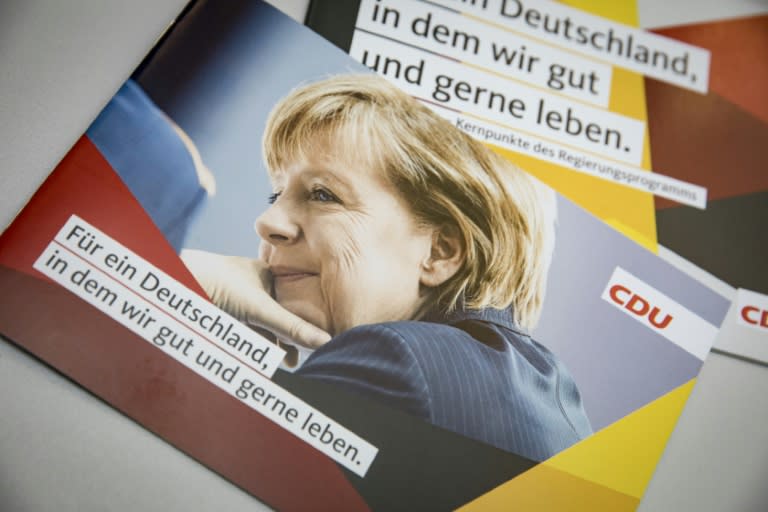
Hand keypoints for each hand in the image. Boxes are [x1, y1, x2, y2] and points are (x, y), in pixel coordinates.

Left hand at [180, 249, 330, 349]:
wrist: (175, 284)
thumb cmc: (217, 284)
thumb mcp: (261, 310)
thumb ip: (292, 328)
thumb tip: (325, 341)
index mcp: (266, 275)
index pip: (292, 304)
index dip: (300, 326)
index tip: (310, 346)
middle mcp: (252, 286)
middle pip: (275, 318)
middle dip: (284, 341)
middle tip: (292, 362)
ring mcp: (235, 300)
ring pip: (258, 327)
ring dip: (267, 345)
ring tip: (280, 363)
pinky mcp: (220, 313)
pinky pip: (241, 332)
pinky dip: (250, 345)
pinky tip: (255, 358)